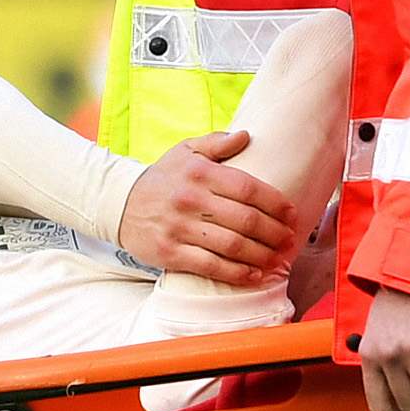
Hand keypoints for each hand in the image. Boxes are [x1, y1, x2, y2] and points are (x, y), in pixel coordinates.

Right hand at [121, 129, 293, 285]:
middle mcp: (191, 200)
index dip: (276, 203)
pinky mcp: (170, 253)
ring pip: (233, 246)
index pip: (248, 188)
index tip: (291, 213)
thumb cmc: (161, 178)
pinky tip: (254, 274)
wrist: (118, 203)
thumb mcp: (185, 151)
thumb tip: (246, 136)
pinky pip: (211, 266)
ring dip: (262, 255)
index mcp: (199, 173)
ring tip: (277, 258)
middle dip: (275, 233)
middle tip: (289, 239)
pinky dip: (237, 273)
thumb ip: (216, 142)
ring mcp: (179, 228)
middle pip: (246, 220)